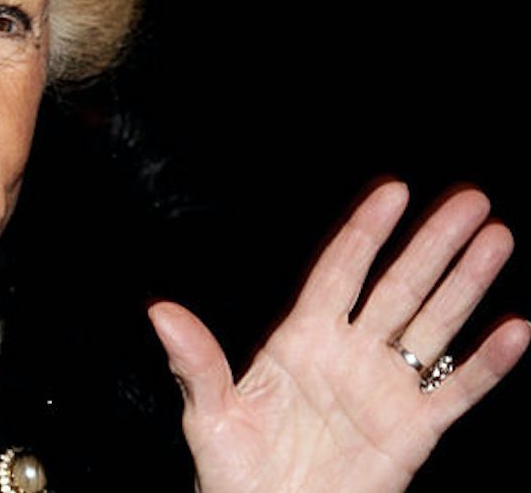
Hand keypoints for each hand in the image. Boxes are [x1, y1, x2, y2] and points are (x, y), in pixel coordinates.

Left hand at [149, 182, 528, 492]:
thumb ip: (196, 361)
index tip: (394, 190)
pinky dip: (487, 365)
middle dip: (433, 242)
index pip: (340, 270)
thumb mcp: (208, 414)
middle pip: (398, 285)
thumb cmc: (233, 473)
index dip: (367, 230)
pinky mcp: (412, 433)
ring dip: (467, 284)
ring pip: (434, 325)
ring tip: (498, 237)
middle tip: (471, 199)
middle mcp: (348, 354)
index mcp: (299, 340)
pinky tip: (514, 330)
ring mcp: (384, 391)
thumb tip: (159, 311)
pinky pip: (457, 393)